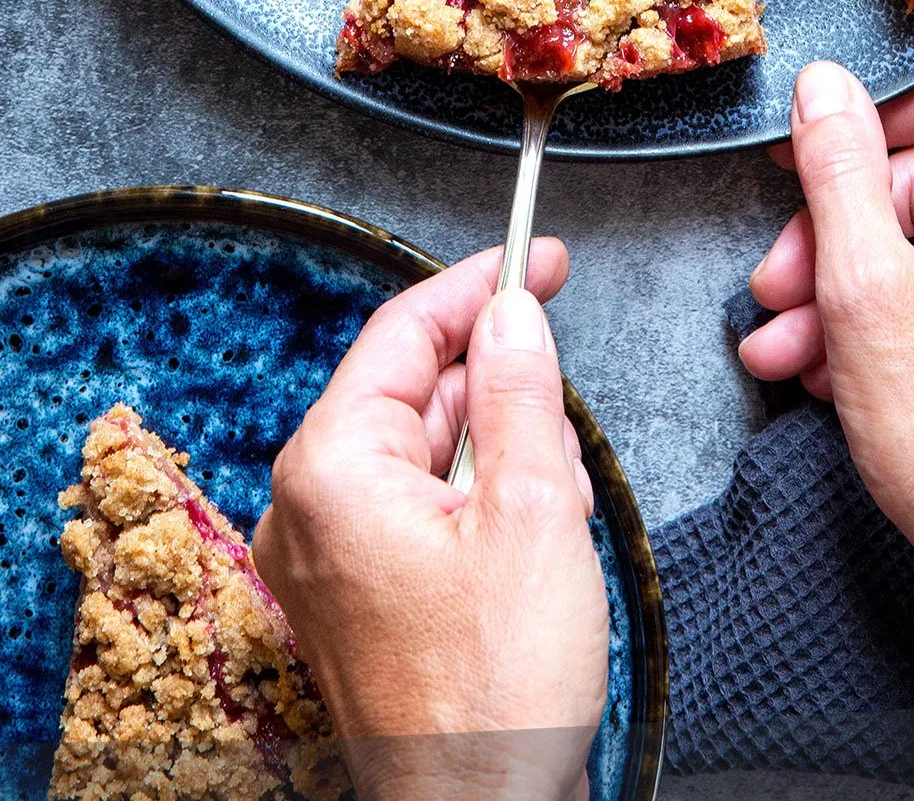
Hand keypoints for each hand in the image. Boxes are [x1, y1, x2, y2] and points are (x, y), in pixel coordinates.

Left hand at [253, 241, 608, 800]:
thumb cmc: (493, 696)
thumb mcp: (533, 511)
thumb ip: (522, 391)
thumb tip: (513, 312)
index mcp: (332, 467)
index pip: (406, 332)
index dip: (481, 286)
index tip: (539, 258)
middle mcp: (311, 505)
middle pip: (423, 395)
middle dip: (507, 409)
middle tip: (560, 455)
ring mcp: (329, 557)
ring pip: (435, 455)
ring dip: (507, 470)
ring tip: (550, 531)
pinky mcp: (358, 598)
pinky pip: (426, 512)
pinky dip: (486, 514)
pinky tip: (531, 557)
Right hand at [739, 59, 913, 704]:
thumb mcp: (866, 288)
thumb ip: (838, 174)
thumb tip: (822, 88)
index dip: (863, 126)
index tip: (802, 156)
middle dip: (828, 231)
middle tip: (778, 278)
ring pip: (906, 249)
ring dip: (828, 291)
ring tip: (782, 344)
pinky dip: (861, 329)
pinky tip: (817, 370)